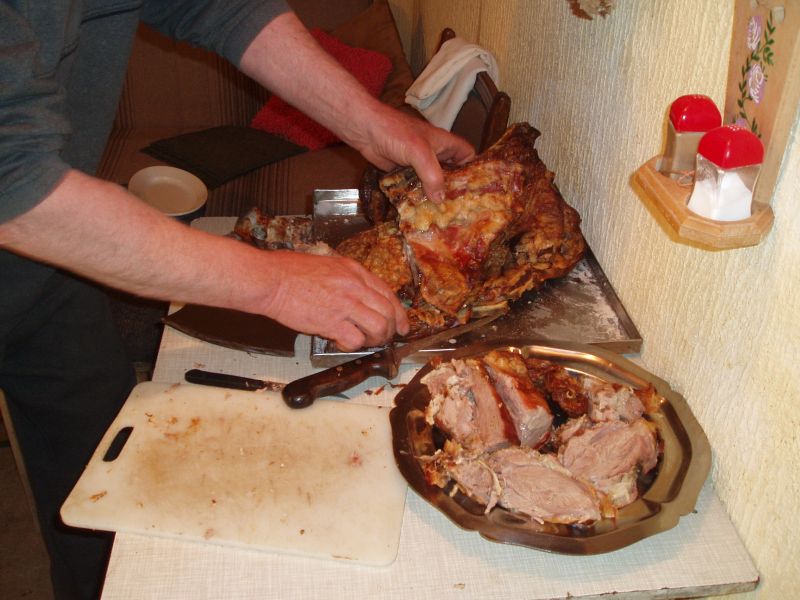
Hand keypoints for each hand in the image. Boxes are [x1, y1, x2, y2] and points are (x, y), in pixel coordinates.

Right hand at [261, 250, 408, 350]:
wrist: (271, 280)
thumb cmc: (290, 271)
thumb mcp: (327, 265)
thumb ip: (346, 279)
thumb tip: (356, 297)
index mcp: (354, 271)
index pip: (388, 293)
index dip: (399, 312)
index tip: (402, 324)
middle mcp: (355, 286)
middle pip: (388, 312)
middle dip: (391, 329)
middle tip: (384, 338)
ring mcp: (345, 304)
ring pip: (379, 327)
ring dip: (375, 339)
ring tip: (363, 341)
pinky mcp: (332, 322)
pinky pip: (355, 340)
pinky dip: (352, 345)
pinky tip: (341, 341)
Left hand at [352, 107, 474, 201]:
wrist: (366, 131)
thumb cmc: (396, 133)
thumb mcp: (420, 153)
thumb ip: (432, 176)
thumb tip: (440, 199)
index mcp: (445, 143)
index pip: (468, 155)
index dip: (474, 169)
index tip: (476, 189)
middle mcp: (435, 154)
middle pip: (452, 173)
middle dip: (455, 189)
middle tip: (460, 209)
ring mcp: (420, 164)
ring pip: (433, 182)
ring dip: (436, 195)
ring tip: (443, 215)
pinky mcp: (405, 173)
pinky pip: (417, 187)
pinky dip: (419, 196)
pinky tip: (421, 210)